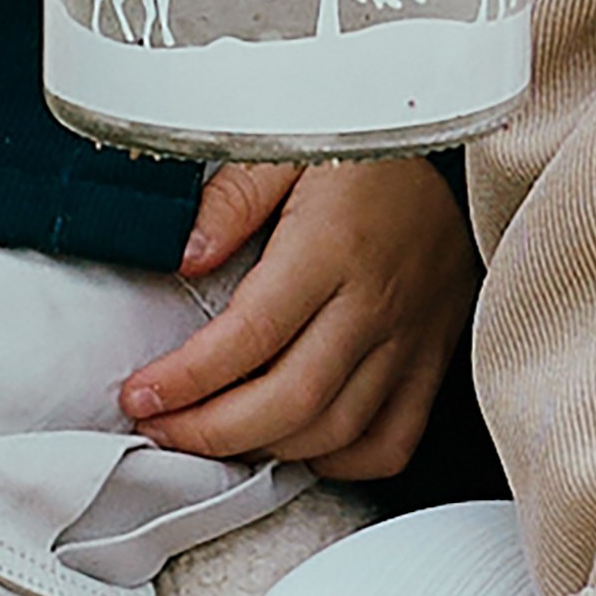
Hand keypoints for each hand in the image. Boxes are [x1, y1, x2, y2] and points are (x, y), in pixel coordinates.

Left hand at [119, 156, 477, 477]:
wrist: (455, 135)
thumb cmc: (364, 147)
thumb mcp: (285, 143)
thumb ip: (232, 198)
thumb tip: (184, 257)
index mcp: (333, 245)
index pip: (250, 336)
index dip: (186, 380)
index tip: (141, 394)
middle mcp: (376, 299)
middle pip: (291, 400)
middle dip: (212, 432)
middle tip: (163, 429)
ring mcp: (411, 336)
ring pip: (335, 431)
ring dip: (265, 449)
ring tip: (215, 435)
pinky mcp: (434, 357)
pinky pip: (391, 441)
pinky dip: (339, 461)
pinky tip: (297, 442)